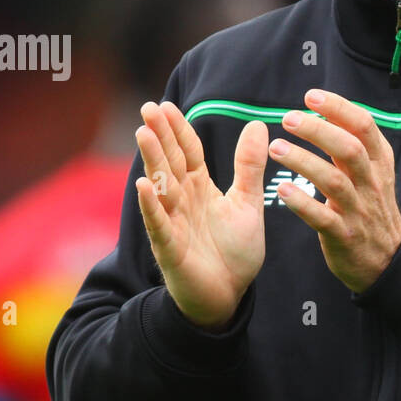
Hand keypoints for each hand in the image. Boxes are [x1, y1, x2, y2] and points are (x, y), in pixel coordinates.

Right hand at [134, 100, 268, 328]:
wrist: (228, 295)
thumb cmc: (234, 250)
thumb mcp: (246, 202)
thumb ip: (249, 166)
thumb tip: (257, 124)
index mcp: (200, 188)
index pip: (187, 152)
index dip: (178, 129)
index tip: (167, 105)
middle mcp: (182, 200)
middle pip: (170, 162)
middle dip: (160, 136)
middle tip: (148, 108)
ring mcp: (173, 222)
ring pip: (161, 186)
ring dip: (153, 161)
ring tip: (144, 134)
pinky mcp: (170, 247)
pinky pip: (159, 223)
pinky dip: (151, 205)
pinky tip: (144, 186)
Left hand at [269, 88, 400, 293]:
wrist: (387, 259)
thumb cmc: (370, 207)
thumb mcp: (372, 172)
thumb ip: (352, 144)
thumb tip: (329, 109)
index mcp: (378, 163)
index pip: (364, 126)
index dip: (338, 108)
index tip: (311, 96)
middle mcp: (371, 183)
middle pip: (349, 149)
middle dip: (318, 130)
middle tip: (288, 118)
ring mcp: (359, 210)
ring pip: (333, 181)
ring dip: (303, 161)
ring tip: (275, 148)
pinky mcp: (344, 235)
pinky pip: (322, 217)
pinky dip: (302, 202)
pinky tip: (282, 189)